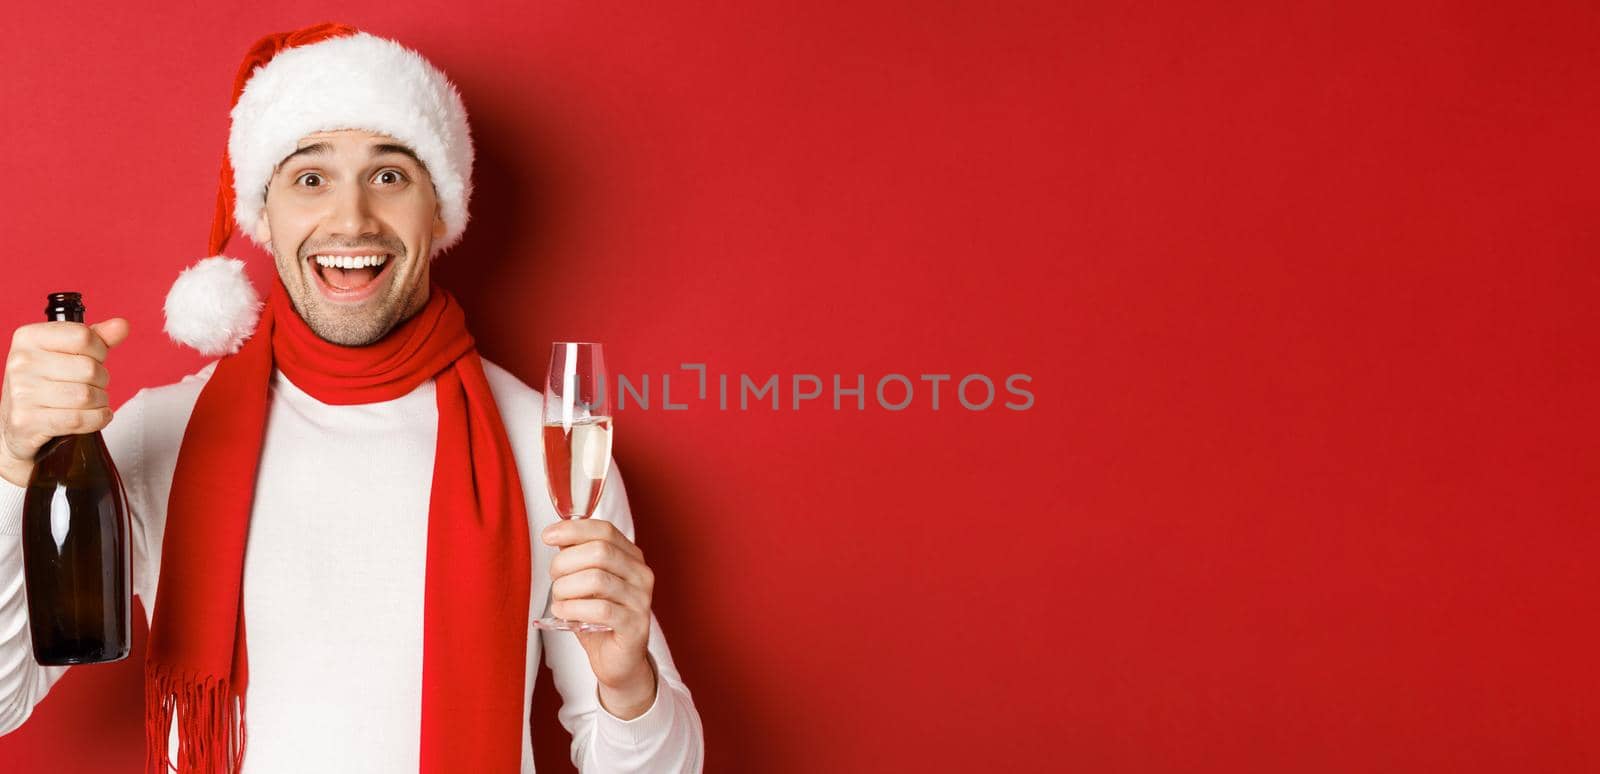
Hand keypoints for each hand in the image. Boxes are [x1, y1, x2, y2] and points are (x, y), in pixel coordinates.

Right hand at [0, 318, 128, 485]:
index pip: (84, 336)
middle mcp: (21, 362)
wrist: (17, 423)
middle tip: (91, 384)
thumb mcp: (65, 353)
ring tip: (91, 401)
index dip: (100, 350)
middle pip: (89, 368)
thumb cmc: (46, 383)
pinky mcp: (27, 421)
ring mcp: (22, 392)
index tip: (94, 358)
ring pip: (86, 396)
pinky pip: (79, 419)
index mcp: (29, 337)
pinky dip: (97, 419)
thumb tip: (122, 325)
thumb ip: (95, 337)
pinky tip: (95, 415)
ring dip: (100, 401)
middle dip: (101, 379)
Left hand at [542, 518, 658, 717]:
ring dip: (567, 588)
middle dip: (566, 562)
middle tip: (554, 578)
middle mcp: (641, 574)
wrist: (618, 661)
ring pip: (598, 579)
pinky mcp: (635, 625)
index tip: (547, 536)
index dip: (573, 530)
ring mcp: (641, 600)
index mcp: (631, 557)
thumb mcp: (586, 584)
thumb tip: (557, 537)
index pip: (604, 530)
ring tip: (558, 599)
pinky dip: (574, 608)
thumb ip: (577, 559)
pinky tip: (563, 612)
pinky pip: (601, 609)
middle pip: (600, 551)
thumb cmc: (599, 620)